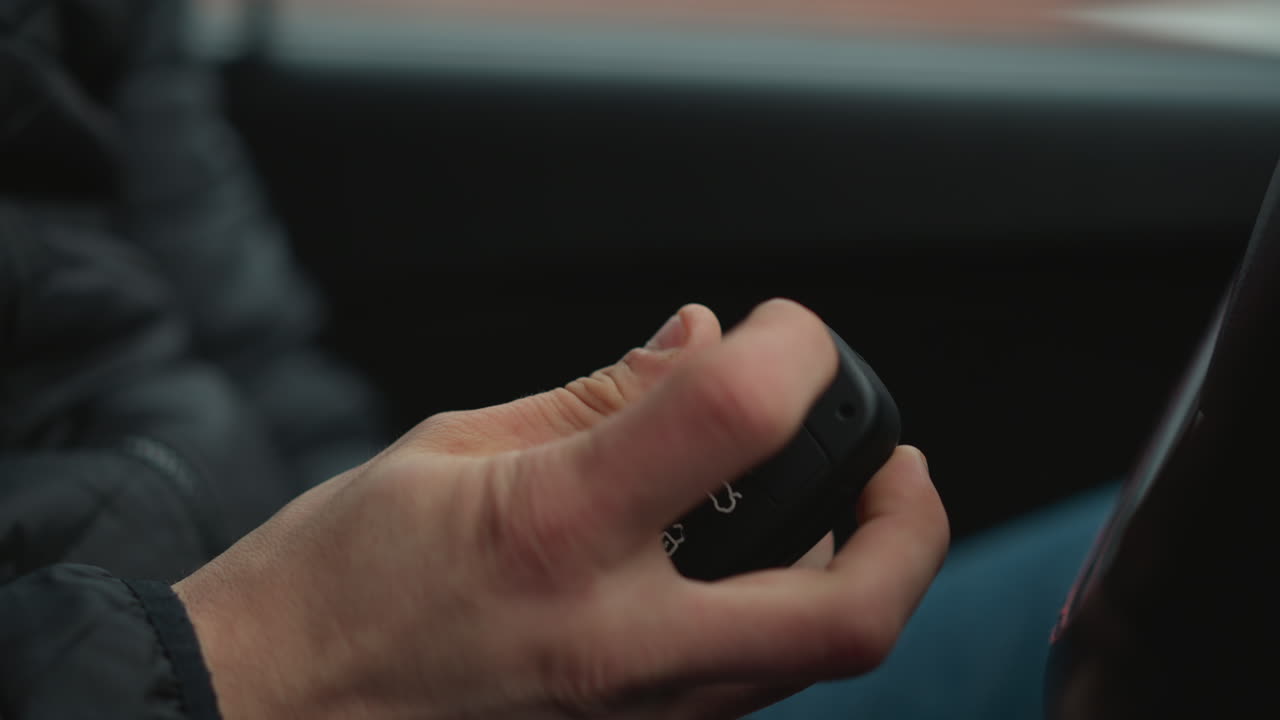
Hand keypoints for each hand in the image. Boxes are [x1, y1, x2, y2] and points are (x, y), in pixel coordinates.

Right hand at [175, 299, 947, 719]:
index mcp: (555, 533)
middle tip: (892, 470)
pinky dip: (773, 623)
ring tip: (812, 509)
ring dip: (848, 575)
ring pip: (810, 661)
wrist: (266, 713)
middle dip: (909, 527)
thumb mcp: (452, 448)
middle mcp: (612, 643)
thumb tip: (703, 341)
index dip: (794, 348)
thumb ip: (601, 397)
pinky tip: (730, 573)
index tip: (785, 334)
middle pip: (851, 609)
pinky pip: (744, 689)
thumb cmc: (334, 583)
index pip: (739, 415)